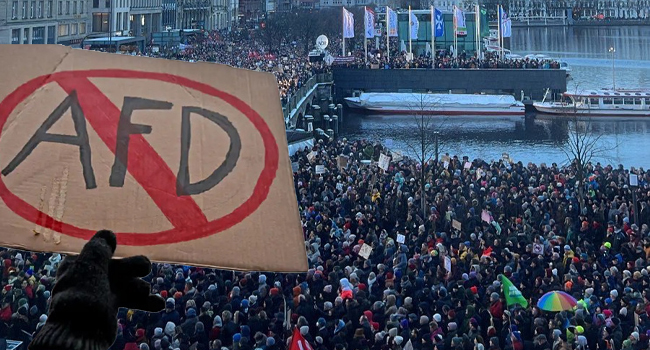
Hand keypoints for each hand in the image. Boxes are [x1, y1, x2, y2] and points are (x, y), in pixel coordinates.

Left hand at [29, 230, 164, 349]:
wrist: (83, 328)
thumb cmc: (84, 291)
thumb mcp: (91, 262)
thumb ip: (100, 246)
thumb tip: (108, 233)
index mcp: (78, 265)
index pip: (100, 252)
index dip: (112, 251)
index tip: (119, 248)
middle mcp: (89, 278)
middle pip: (118, 266)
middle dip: (133, 267)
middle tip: (145, 267)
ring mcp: (100, 293)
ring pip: (127, 283)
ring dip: (140, 286)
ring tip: (146, 291)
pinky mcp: (110, 307)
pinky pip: (131, 299)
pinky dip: (145, 301)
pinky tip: (159, 304)